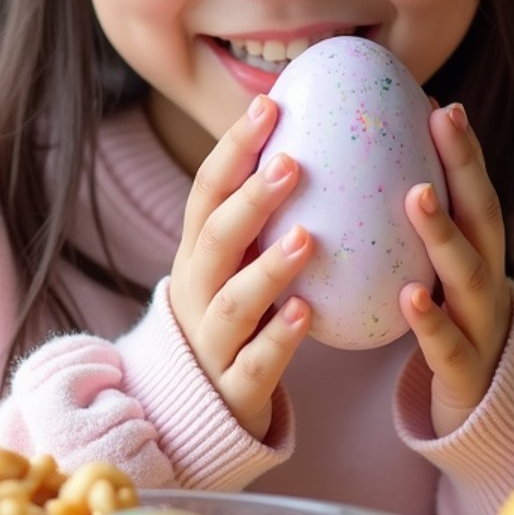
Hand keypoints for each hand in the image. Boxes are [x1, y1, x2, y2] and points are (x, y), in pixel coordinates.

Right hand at [169, 94, 313, 440]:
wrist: (196, 410)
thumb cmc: (235, 312)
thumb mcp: (237, 260)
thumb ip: (264, 212)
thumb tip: (316, 132)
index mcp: (199, 250)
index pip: (208, 188)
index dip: (234, 146)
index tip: (268, 104)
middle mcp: (197, 288)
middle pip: (215, 236)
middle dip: (250, 198)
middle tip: (291, 162)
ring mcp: (211, 340)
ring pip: (232, 301)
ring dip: (269, 268)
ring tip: (307, 237)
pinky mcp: (232, 388)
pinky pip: (254, 363)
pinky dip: (279, 338)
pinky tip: (308, 313)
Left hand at [399, 102, 511, 437]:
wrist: (479, 409)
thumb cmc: (443, 318)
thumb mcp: (431, 267)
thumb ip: (408, 221)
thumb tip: (352, 153)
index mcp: (477, 248)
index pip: (473, 186)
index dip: (461, 144)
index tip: (437, 99)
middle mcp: (486, 276)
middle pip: (483, 214)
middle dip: (465, 165)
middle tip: (442, 119)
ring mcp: (480, 323)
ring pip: (470, 272)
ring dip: (444, 231)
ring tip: (418, 194)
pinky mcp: (465, 370)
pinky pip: (448, 343)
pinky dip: (431, 318)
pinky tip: (410, 295)